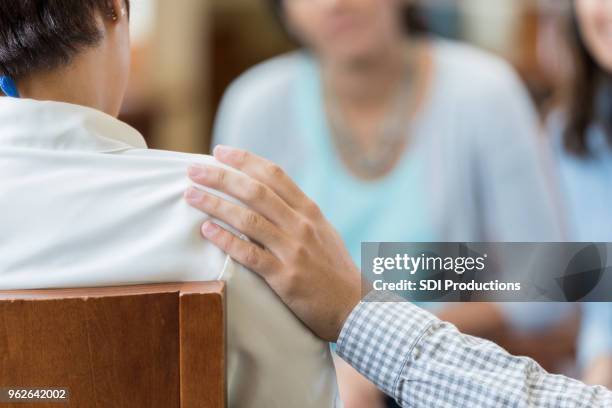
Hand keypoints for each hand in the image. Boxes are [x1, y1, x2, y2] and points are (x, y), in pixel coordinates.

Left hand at [184, 146, 361, 340]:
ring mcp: (294, 251)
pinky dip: (226, 240)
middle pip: (256, 192)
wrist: (356, 307)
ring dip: (215, 205)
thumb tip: (268, 197)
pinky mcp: (285, 277)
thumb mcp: (323, 232)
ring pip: (248, 220)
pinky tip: (206, 230)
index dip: (245, 160)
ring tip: (191, 195)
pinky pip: (249, 255)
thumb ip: (298, 214)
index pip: (275, 175)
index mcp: (310, 211)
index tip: (220, 151)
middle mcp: (302, 226)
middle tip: (193, 169)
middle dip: (221, 177)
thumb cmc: (335, 269)